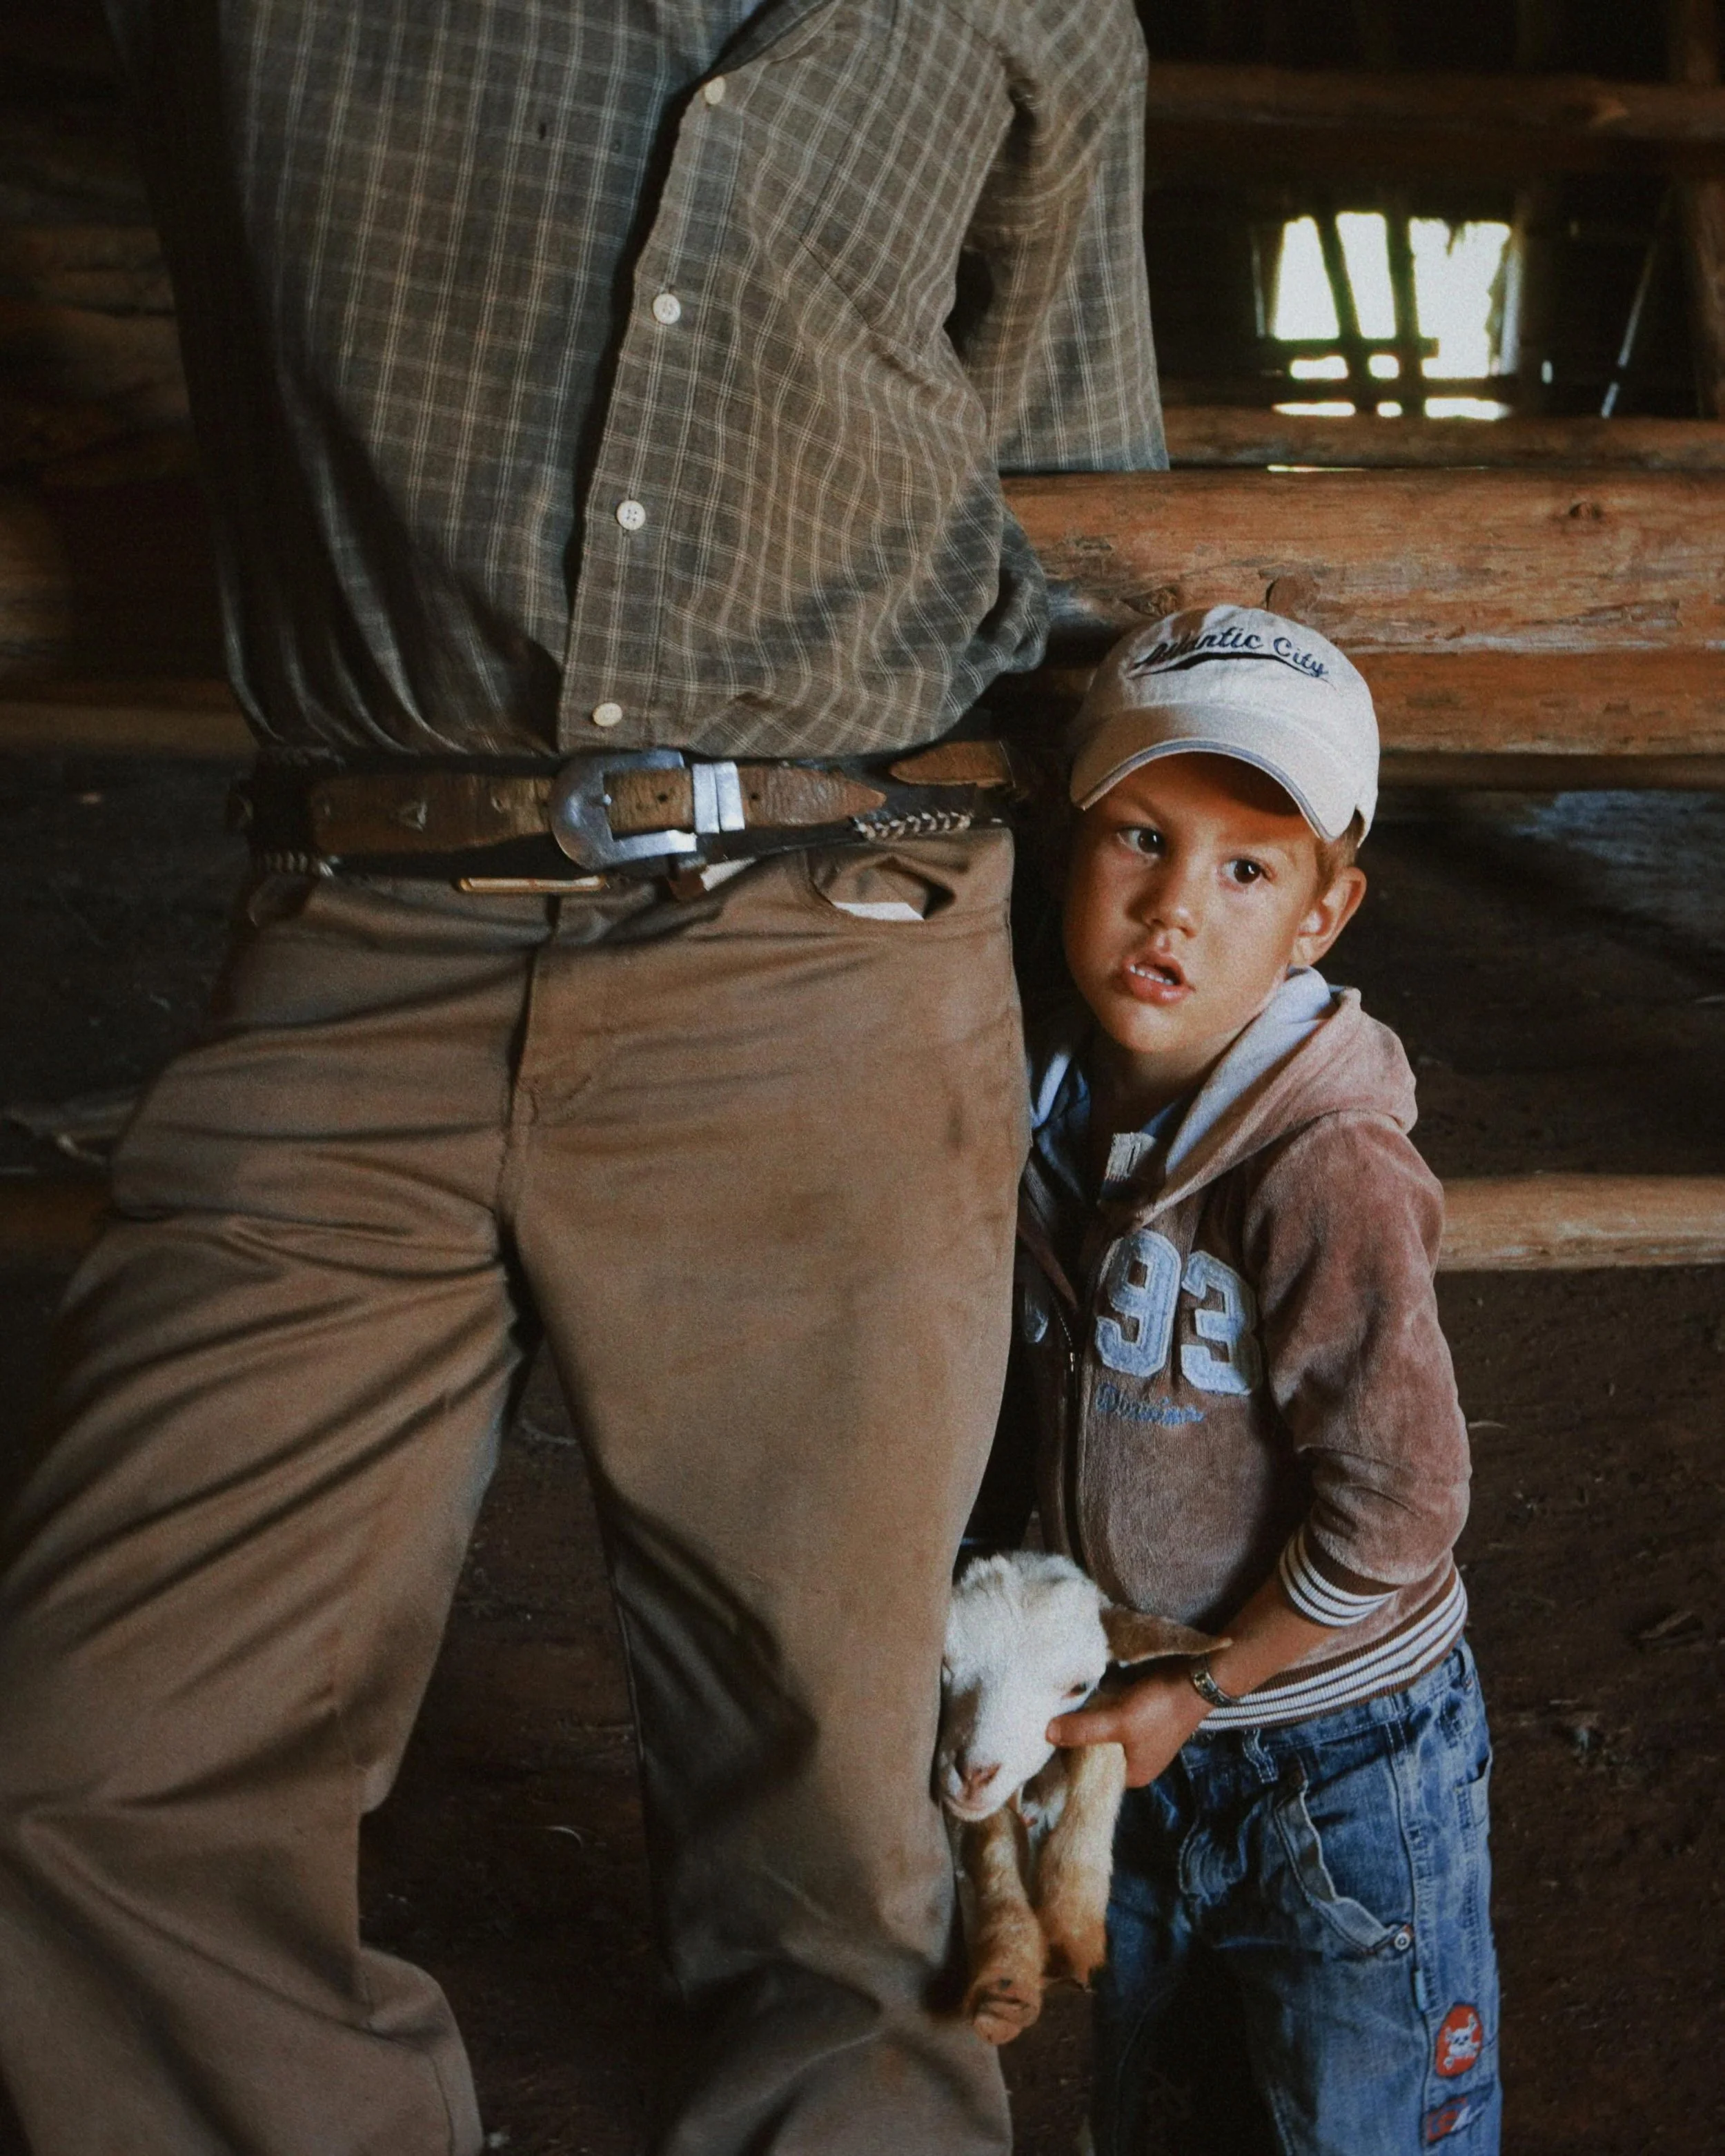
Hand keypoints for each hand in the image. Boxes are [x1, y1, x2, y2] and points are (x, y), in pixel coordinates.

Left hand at [1046, 1665, 1210, 1787]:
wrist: (1197, 1678)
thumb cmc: (1160, 1707)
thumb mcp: (1118, 1721)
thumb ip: (1083, 1730)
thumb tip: (1045, 1734)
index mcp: (1132, 1775)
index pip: (1088, 1772)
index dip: (1067, 1754)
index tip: (1047, 1733)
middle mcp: (1135, 1761)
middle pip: (1094, 1752)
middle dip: (1077, 1735)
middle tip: (1051, 1715)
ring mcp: (1140, 1740)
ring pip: (1102, 1734)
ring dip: (1088, 1720)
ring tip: (1063, 1704)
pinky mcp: (1142, 1719)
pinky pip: (1112, 1719)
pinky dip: (1100, 1710)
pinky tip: (1086, 1695)